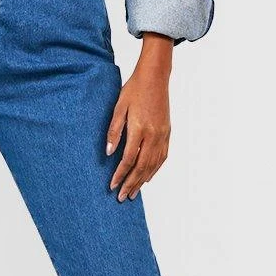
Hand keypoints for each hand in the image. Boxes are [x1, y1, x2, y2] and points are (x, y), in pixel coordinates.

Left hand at [105, 63, 171, 200]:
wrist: (155, 78)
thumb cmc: (134, 90)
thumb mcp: (119, 108)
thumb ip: (114, 131)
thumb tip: (108, 153)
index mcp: (140, 129)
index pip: (129, 159)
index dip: (120, 175)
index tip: (112, 186)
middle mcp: (154, 135)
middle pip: (142, 167)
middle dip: (131, 183)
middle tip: (122, 197)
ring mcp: (162, 135)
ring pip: (153, 164)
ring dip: (143, 181)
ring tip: (134, 193)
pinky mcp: (167, 133)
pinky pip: (162, 157)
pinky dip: (154, 170)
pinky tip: (148, 177)